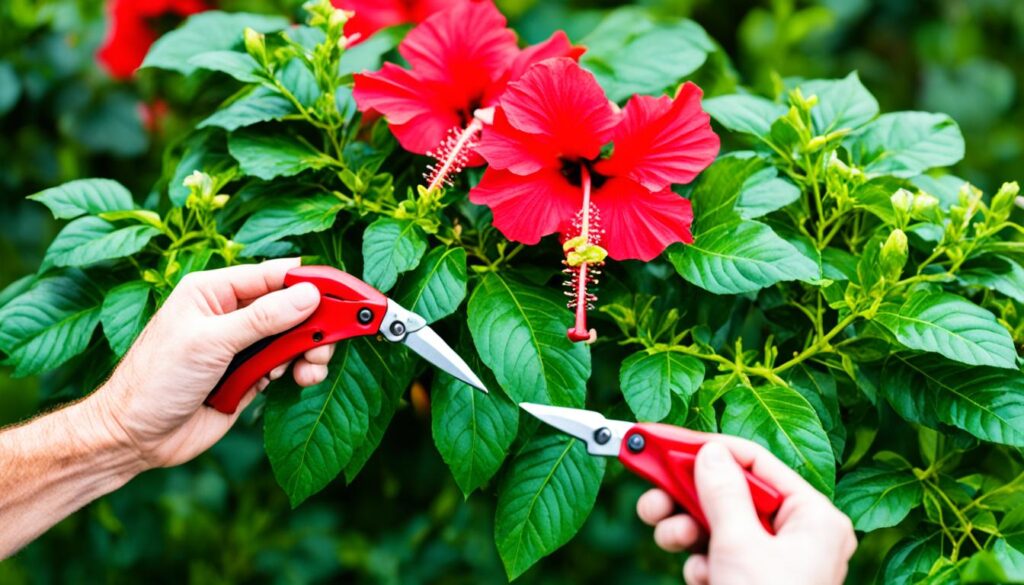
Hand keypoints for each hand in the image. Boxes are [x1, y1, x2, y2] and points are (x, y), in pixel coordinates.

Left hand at [92, 258, 333, 469]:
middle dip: (315, 324)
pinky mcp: (249, 375)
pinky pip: (286, 365)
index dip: (313, 283)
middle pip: (292, 307)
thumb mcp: (211, 341)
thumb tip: (309, 295)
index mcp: (214, 290)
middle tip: (327, 342)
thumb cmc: (157, 380)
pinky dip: (299, 371)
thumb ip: (263, 318)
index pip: (275, 275)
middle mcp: (230, 313)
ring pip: (293, 338)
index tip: (346, 294)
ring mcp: (241, 345)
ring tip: (312, 368)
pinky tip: (299, 380)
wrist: (135, 437)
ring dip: (309, 351)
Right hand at [636, 436, 855, 584]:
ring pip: (720, 524)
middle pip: (731, 492)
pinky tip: (700, 577)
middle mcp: (799, 535)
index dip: (705, 449)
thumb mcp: (739, 545)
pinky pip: (719, 555)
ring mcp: (776, 562)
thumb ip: (719, 491)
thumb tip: (707, 451)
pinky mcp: (753, 583)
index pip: (754, 462)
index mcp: (813, 517)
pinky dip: (701, 561)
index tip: (659, 440)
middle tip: (649, 492)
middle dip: (687, 494)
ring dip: (686, 528)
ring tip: (669, 537)